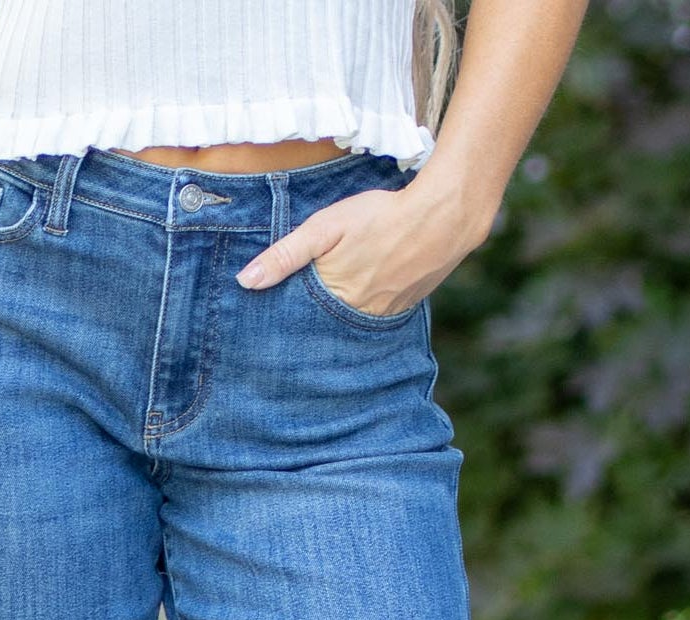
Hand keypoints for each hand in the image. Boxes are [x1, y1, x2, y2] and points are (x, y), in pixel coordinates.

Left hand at [235, 174, 491, 320]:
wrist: (443, 217)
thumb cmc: (379, 217)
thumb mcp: (325, 228)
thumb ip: (286, 255)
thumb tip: (246, 282)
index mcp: (333, 299)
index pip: (298, 322)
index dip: (283, 323)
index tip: (265, 329)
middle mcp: (356, 317)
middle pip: (323, 329)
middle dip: (307, 329)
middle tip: (288, 332)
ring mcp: (382, 316)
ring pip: (348, 327)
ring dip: (334, 324)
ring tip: (321, 316)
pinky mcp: (401, 309)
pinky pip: (373, 319)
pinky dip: (360, 314)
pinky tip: (355, 302)